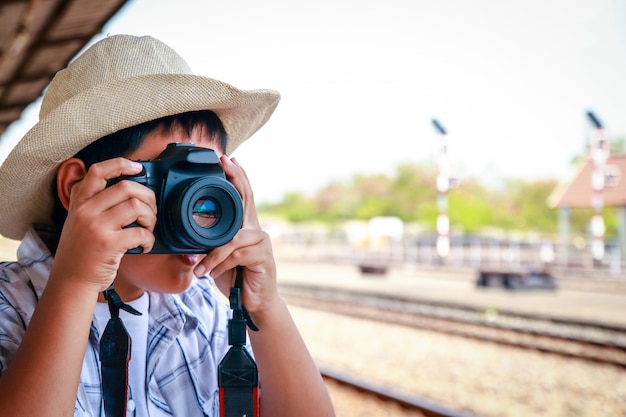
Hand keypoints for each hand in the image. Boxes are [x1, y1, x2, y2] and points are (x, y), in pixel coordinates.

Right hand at [51, 157, 157, 291]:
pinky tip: (145, 246)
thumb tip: (128, 190)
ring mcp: (96, 227)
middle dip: (148, 196)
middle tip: (151, 210)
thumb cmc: (82, 252)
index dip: (120, 164)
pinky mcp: (108, 244)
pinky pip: (141, 233)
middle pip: (126, 187)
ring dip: (150, 217)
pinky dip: (150, 239)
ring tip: (148, 228)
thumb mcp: (78, 221)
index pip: (98, 171)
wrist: (71, 281)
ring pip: (136, 206)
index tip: (138, 168)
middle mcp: (85, 211)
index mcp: (79, 203)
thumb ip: (94, 204)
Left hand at [194, 156, 277, 315]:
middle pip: (247, 199)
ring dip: (212, 255)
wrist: (254, 304)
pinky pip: (235, 253)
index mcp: (245, 228)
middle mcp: (256, 230)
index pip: (242, 197)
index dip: (237, 177)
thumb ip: (210, 247)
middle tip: (226, 162)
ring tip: (200, 270)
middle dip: (236, 178)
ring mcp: (261, 242)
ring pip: (231, 238)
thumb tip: (189, 242)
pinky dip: (218, 264)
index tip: (229, 159)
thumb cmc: (236, 279)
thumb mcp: (218, 260)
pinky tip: (209, 275)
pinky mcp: (262, 256)